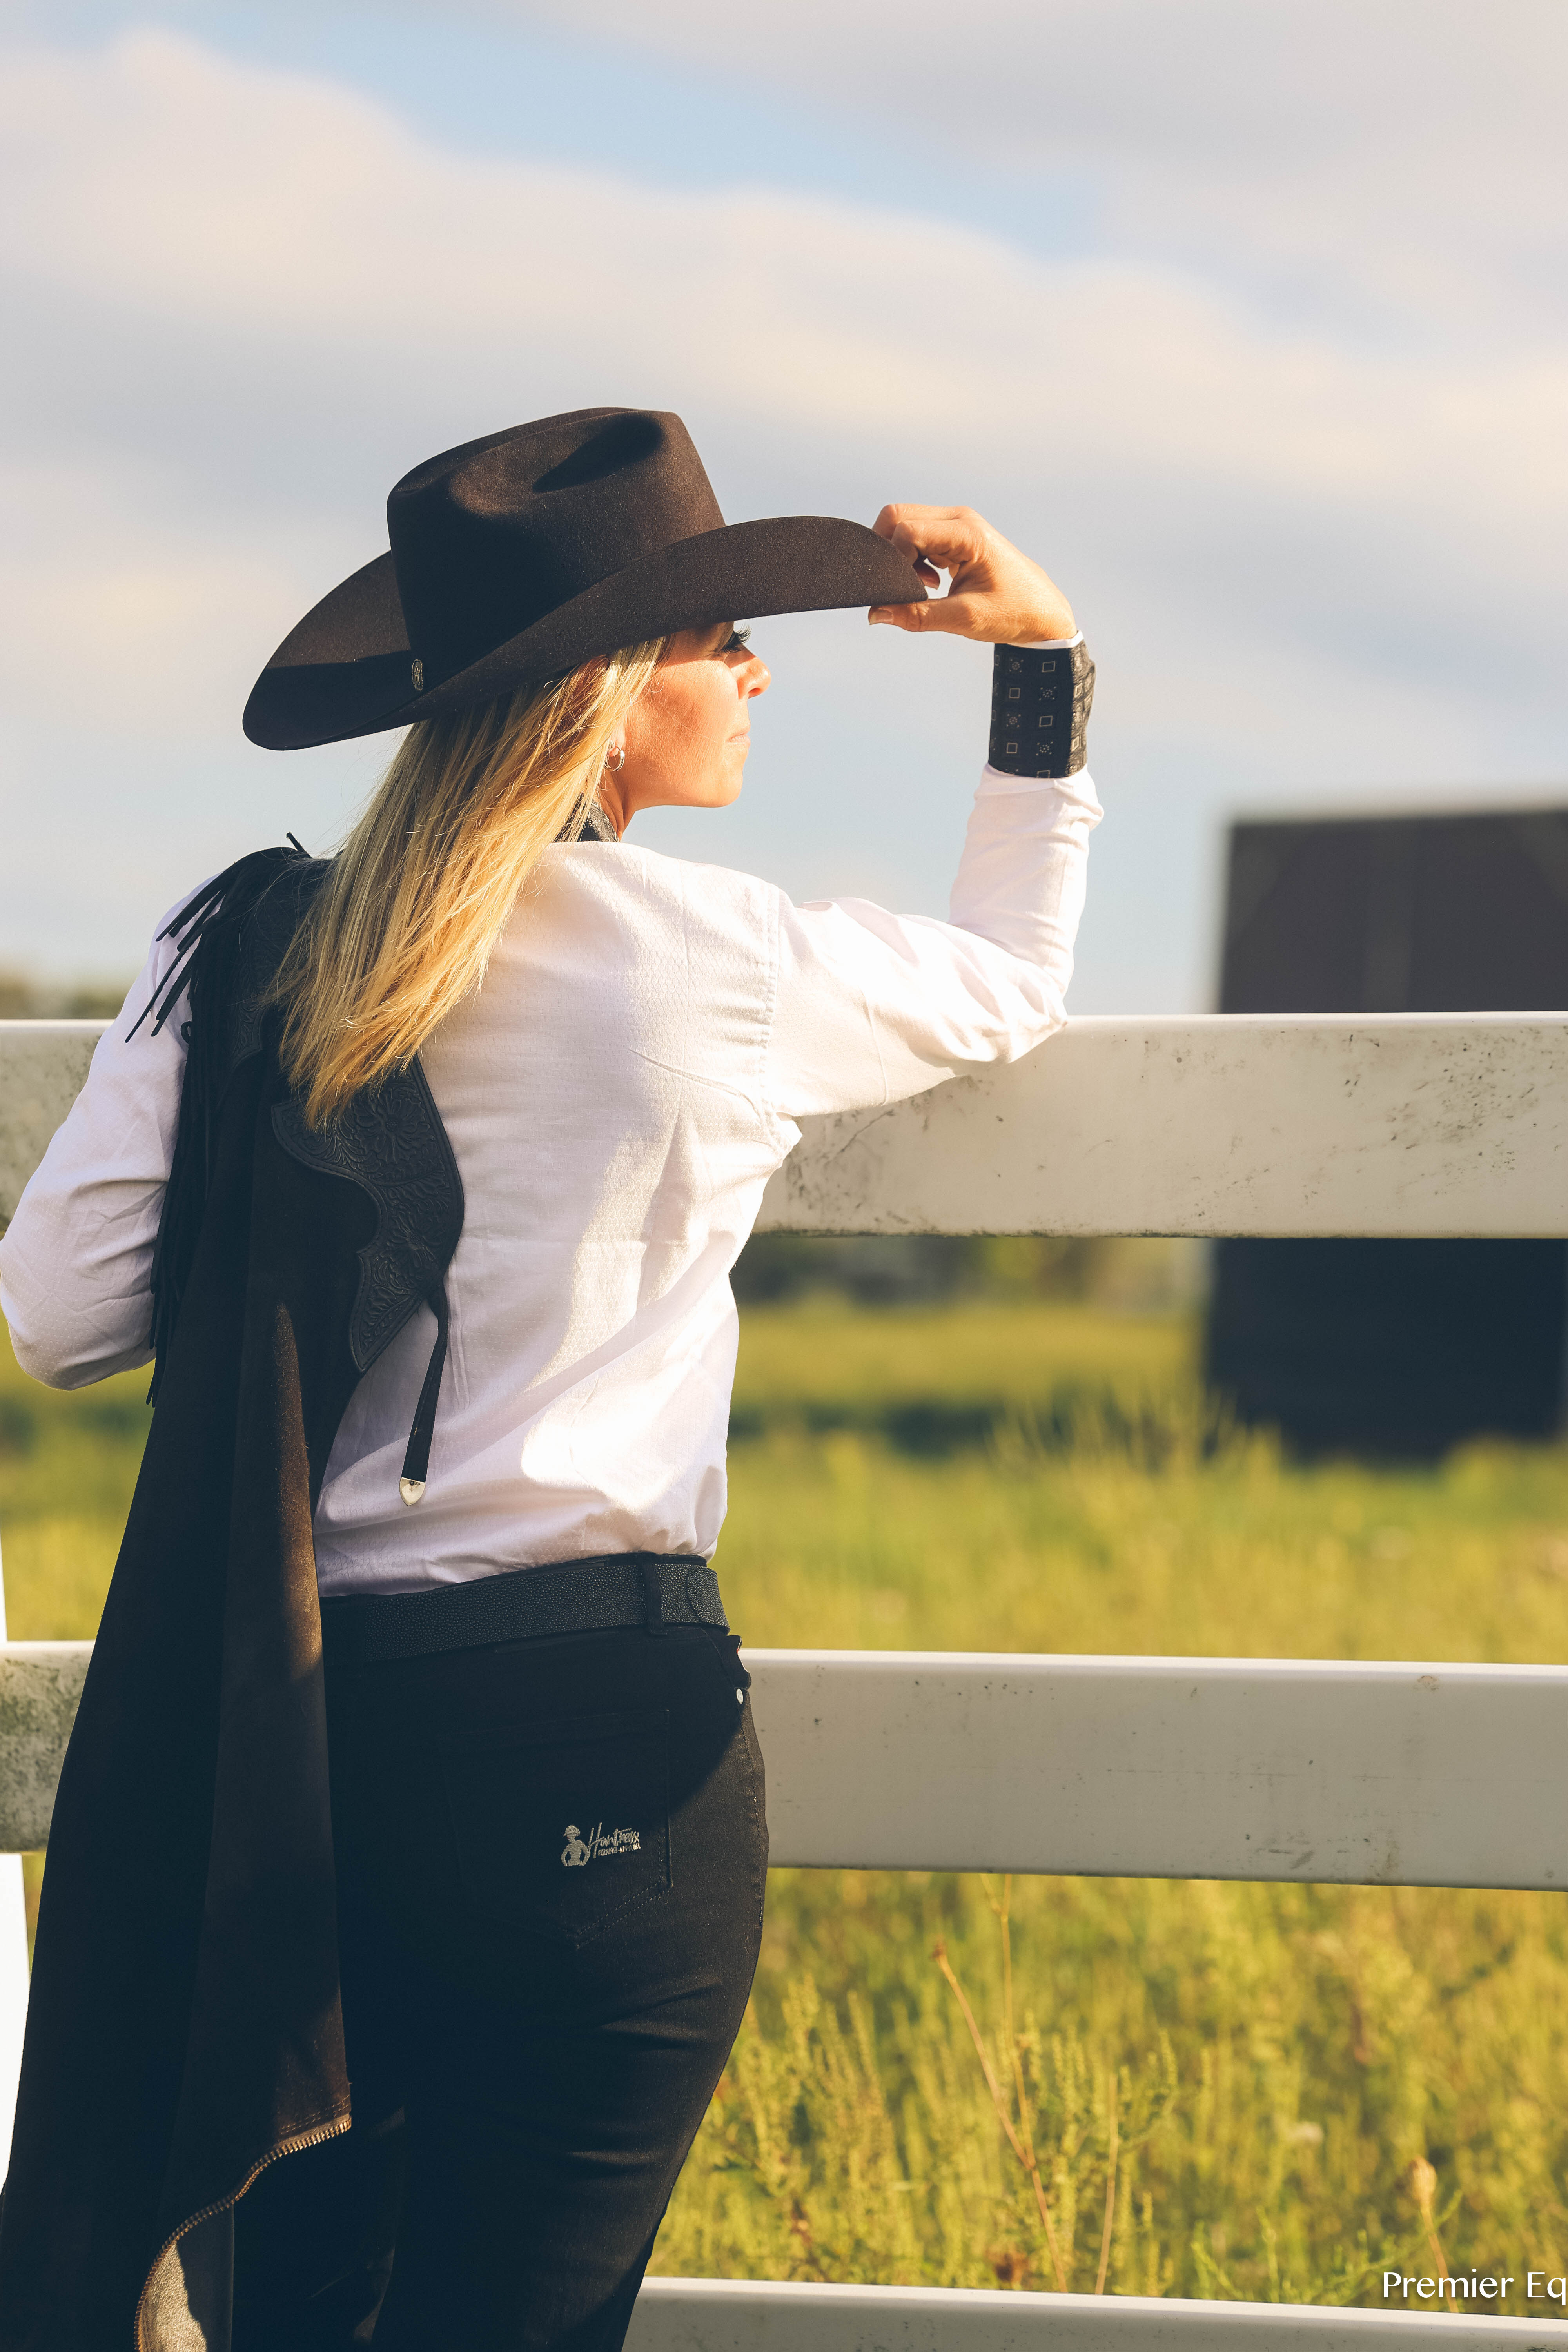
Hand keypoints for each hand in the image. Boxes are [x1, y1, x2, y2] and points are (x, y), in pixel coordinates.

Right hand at [867, 504, 1074, 642]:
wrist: (1040, 612)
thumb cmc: (1013, 612)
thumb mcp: (963, 619)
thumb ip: (916, 615)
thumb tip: (877, 614)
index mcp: (966, 533)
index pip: (907, 529)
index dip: (894, 560)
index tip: (905, 589)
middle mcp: (960, 520)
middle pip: (899, 516)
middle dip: (889, 551)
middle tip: (903, 584)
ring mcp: (957, 525)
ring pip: (905, 524)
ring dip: (902, 556)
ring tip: (924, 585)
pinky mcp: (955, 536)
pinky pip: (918, 535)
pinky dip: (912, 558)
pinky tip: (930, 581)